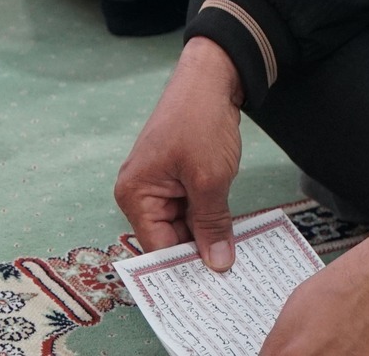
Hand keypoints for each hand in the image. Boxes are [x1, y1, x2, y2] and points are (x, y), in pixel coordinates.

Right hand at [115, 37, 245, 269]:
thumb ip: (211, 225)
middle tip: (227, 277)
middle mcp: (140, 192)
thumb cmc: (200, 121)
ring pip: (184, 225)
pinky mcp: (176, 176)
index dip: (183, 268)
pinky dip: (209, 218)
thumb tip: (216, 264)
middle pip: (169, 238)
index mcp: (135, 194)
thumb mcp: (210, 179)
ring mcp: (158, 184)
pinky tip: (229, 232)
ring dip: (206, 235)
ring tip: (232, 257)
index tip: (210, 290)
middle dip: (197, 252)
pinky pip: (191, 208)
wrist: (211, 78)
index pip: (157, 247)